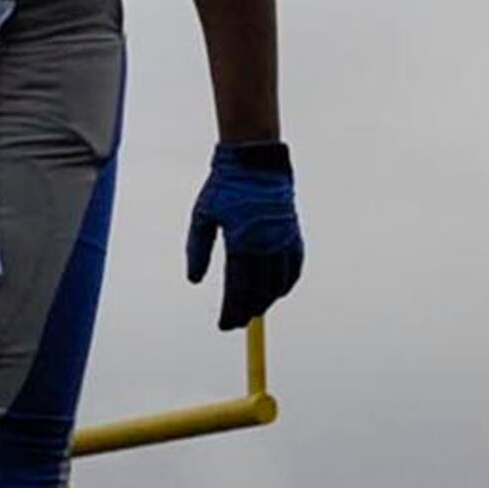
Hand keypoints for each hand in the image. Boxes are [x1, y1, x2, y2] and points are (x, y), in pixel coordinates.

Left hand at [185, 142, 304, 331]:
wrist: (257, 161)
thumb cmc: (225, 187)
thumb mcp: (202, 217)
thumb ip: (198, 250)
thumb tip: (194, 280)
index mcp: (242, 243)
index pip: (238, 291)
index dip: (231, 313)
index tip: (224, 325)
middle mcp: (266, 245)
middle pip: (259, 293)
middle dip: (247, 312)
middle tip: (236, 322)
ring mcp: (283, 241)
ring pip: (279, 285)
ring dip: (266, 301)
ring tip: (253, 310)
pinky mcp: (294, 235)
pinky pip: (294, 269)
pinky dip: (285, 285)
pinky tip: (276, 292)